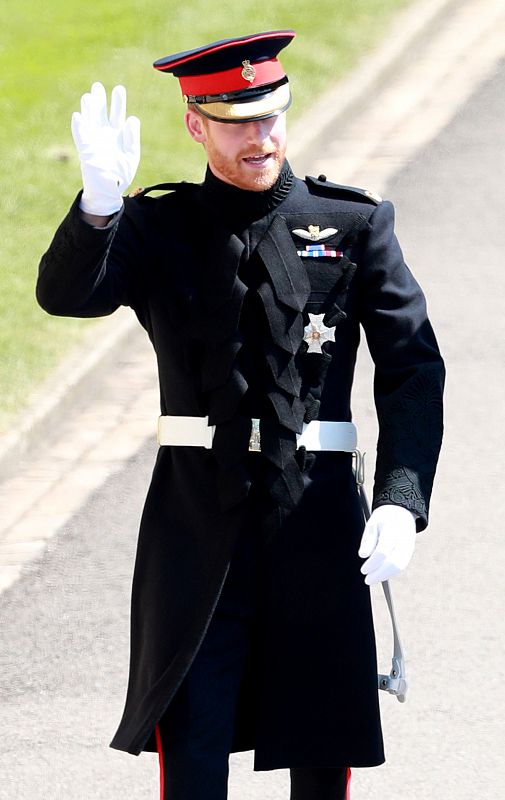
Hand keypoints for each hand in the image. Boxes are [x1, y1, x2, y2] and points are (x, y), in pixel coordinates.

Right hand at [71, 82, 140, 215]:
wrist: (109, 191)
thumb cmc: (121, 174)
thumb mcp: (131, 156)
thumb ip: (132, 138)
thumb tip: (132, 119)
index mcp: (117, 134)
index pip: (117, 114)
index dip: (118, 102)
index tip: (118, 90)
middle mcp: (104, 134)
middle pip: (101, 113)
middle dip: (100, 99)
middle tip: (98, 85)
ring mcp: (94, 141)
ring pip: (90, 121)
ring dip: (88, 109)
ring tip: (89, 96)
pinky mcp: (86, 151)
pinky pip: (81, 136)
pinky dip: (79, 126)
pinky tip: (78, 116)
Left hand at [358, 505, 415, 584]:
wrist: (402, 511)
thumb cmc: (384, 518)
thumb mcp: (372, 524)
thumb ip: (368, 540)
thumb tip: (363, 555)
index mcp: (392, 530)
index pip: (382, 552)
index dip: (372, 564)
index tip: (363, 570)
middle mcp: (403, 539)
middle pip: (393, 562)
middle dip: (379, 574)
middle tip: (367, 580)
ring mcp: (408, 546)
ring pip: (399, 566)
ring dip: (385, 575)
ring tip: (372, 579)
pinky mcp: (410, 551)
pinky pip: (402, 564)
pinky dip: (391, 572)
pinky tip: (381, 575)